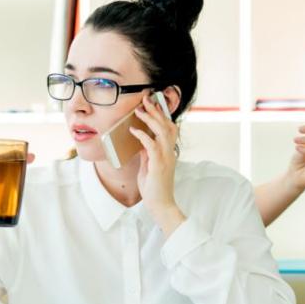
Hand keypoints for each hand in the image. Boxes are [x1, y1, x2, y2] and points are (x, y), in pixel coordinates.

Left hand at [129, 94, 185, 236]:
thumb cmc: (154, 187)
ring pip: (162, 132)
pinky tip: (134, 130)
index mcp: (169, 152)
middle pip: (167, 125)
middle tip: (146, 98)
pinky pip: (151, 145)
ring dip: (150, 119)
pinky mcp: (159, 164)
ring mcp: (166, 158)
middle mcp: (170, 152)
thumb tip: (142, 140)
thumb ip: (148, 152)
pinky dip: (143, 135)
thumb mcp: (149, 165)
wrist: (161, 205)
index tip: (154, 102)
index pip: (169, 128)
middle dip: (156, 110)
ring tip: (139, 110)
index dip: (162, 114)